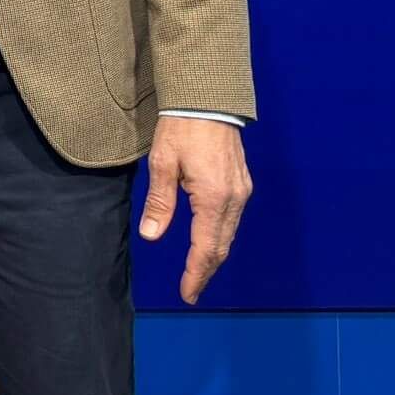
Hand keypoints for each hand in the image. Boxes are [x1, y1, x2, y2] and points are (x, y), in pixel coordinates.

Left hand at [138, 115, 252, 304]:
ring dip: (213, 255)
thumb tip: (151, 235)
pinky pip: (232, 220)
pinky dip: (220, 237)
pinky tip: (208, 242)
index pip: (206, 248)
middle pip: (221, 246)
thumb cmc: (181, 129)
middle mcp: (235, 199)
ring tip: (196, 272)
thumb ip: (159, 202)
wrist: (207, 101)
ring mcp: (242, 191)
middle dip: (205, 270)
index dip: (195, 273)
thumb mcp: (162, 164)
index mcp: (214, 198)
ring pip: (229, 234)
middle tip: (190, 290)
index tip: (187, 293)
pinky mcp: (242, 184)